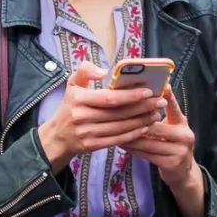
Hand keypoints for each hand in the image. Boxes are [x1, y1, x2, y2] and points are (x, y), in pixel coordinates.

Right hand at [38, 63, 164, 171]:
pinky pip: (117, 140)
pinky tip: (144, 128)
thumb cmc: (69, 107)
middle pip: (118, 113)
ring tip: (156, 114)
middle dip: (142, 107)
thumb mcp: (72, 84)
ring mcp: (87, 133)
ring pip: (120, 127)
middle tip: (160, 102)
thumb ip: (85, 70)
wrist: (56, 136)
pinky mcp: (92, 145)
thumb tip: (104, 71)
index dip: (130, 95)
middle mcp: (82, 117)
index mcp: (79, 99)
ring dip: (141, 121)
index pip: (109, 98)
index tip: (149, 91)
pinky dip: (132, 135)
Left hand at [117, 86, 205, 216]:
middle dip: (135, 122)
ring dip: (130, 137)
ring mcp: (179, 151)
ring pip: (148, 142)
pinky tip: (122, 144)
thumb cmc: (171, 143)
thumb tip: (142, 95)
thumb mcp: (172, 126)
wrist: (183, 171)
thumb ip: (162, 112)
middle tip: (116, 115)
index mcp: (182, 122)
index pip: (172, 106)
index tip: (154, 85)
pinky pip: (147, 155)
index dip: (164, 95)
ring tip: (115, 131)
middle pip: (155, 126)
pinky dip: (133, 149)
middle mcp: (184, 135)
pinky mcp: (171, 164)